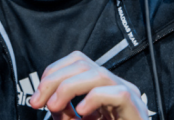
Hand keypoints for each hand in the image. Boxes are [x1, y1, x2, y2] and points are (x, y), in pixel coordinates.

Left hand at [30, 52, 147, 119]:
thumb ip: (62, 110)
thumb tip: (46, 97)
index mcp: (102, 87)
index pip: (77, 61)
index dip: (53, 72)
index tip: (37, 95)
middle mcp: (116, 86)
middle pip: (83, 63)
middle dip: (54, 80)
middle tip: (38, 102)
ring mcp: (129, 97)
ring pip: (98, 74)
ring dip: (68, 88)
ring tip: (55, 107)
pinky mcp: (137, 111)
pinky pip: (117, 94)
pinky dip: (94, 99)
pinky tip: (82, 113)